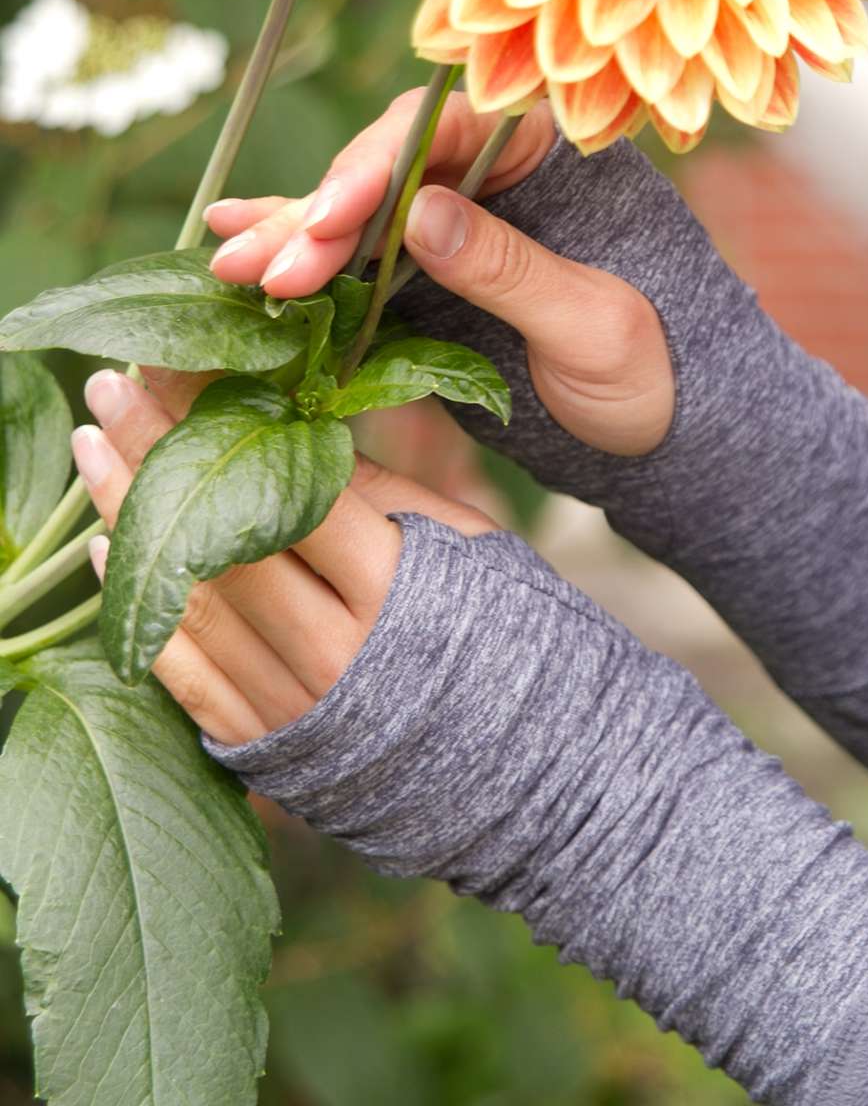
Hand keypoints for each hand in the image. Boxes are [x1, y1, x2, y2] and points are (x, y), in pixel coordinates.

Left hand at [72, 368, 495, 746]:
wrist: (518, 759)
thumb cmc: (503, 632)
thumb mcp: (463, 543)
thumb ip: (377, 490)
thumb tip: (291, 420)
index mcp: (394, 588)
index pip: (287, 485)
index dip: (224, 423)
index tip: (176, 364)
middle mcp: (334, 652)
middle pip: (224, 538)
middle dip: (157, 454)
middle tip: (108, 388)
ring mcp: (292, 705)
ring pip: (189, 599)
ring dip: (129, 519)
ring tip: (94, 449)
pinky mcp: (263, 743)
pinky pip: (182, 675)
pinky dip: (136, 609)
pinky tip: (105, 550)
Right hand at [207, 91, 674, 457]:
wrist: (663, 431)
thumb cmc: (656, 373)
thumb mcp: (596, 326)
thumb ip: (511, 269)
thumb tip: (419, 212)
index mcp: (549, 158)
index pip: (448, 131)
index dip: (375, 168)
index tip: (326, 220)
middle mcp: (494, 177)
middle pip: (388, 172)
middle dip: (318, 218)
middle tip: (259, 269)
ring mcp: (458, 226)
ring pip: (362, 215)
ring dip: (293, 239)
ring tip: (226, 264)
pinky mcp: (434, 277)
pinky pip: (363, 259)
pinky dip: (307, 255)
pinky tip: (240, 238)